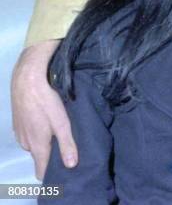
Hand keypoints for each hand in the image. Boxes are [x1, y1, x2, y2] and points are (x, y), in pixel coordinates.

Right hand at [11, 40, 77, 178]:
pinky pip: (29, 134)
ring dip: (45, 143)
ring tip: (60, 134)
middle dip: (51, 157)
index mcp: (37, 146)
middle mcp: (26, 143)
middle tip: (68, 149)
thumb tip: (72, 166)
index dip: (51, 173)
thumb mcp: (62, 123)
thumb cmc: (47, 102)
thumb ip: (67, 144)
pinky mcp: (18, 122)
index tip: (64, 172)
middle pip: (39, 157)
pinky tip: (47, 123)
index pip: (40, 171)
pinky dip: (38, 132)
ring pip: (33, 145)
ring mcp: (19, 133)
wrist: (27, 80)